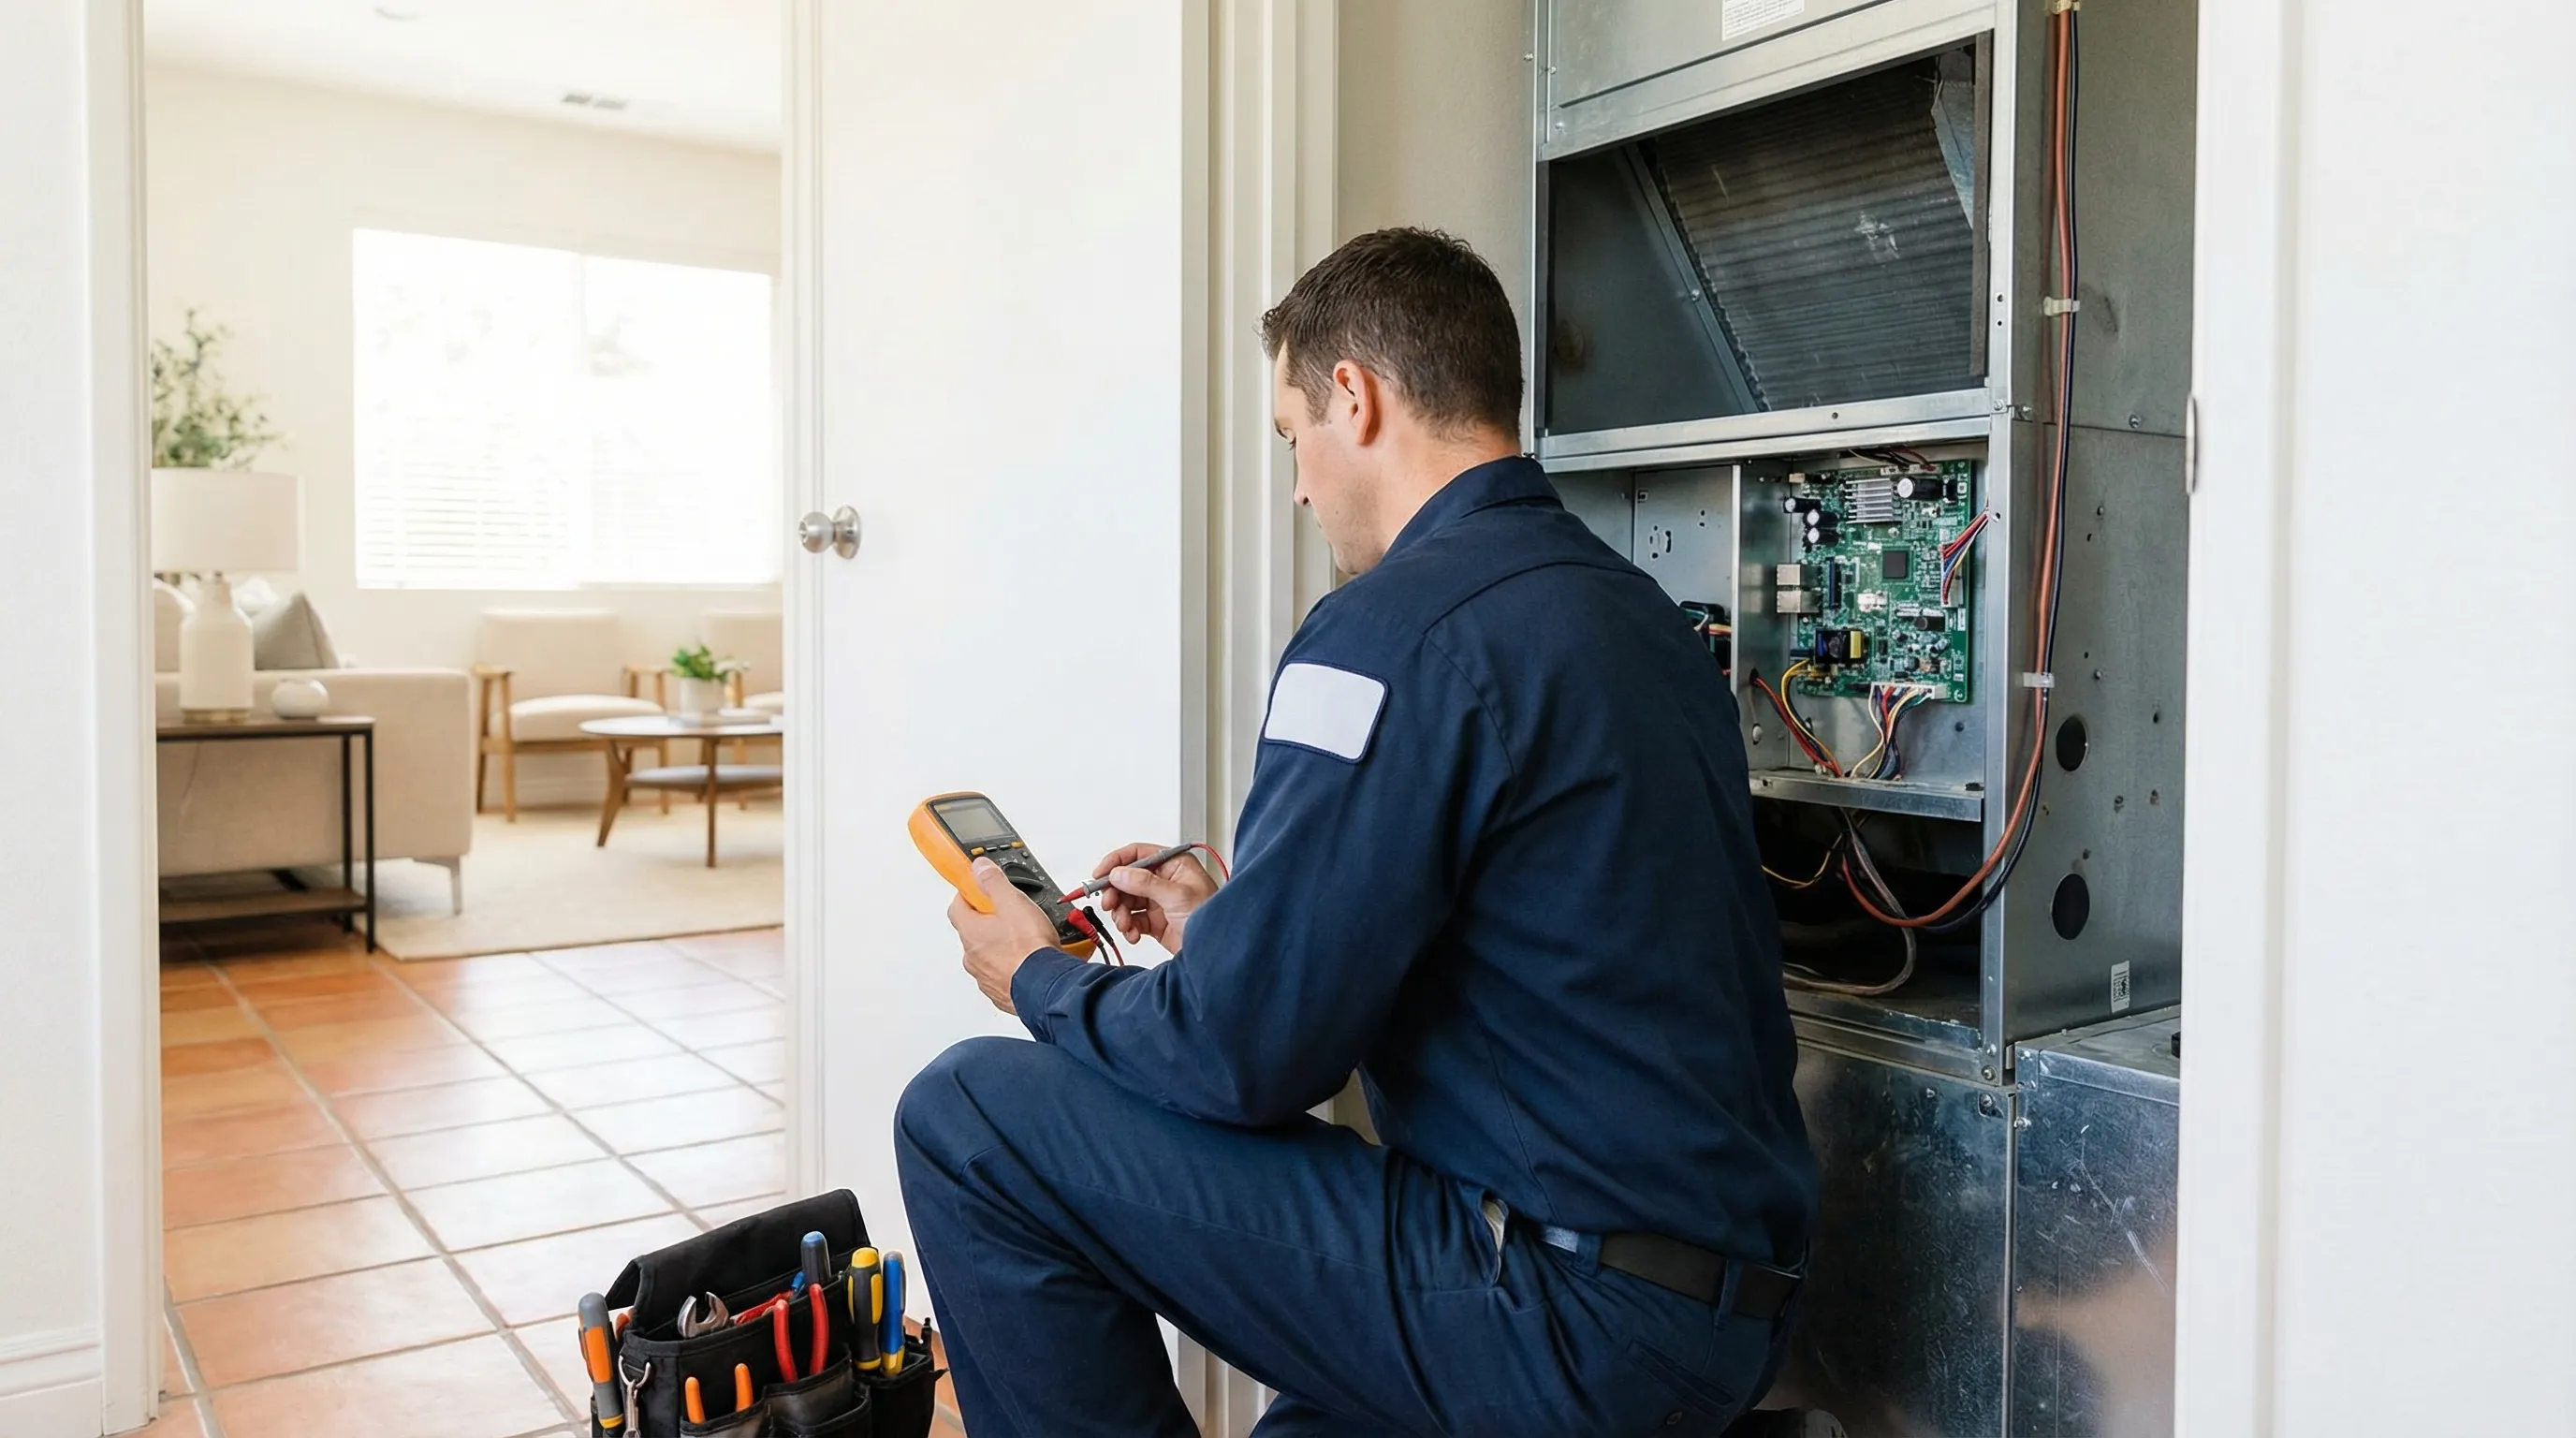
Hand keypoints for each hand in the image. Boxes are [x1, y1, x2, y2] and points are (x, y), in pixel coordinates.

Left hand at [948, 858, 1062, 1014]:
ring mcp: (985, 976)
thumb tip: (979, 868)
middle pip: (973, 931)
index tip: (979, 889)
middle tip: (1010, 914)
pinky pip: (1002, 974)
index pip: (957, 906)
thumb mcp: (1013, 903)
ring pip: (988, 954)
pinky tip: (1031, 960)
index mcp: (971, 932)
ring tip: (1026, 939)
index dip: (968, 894)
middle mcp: (973, 956)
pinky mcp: (1001, 992)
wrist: (1046, 987)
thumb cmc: (1030, 949)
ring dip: (1001, 945)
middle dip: (988, 921)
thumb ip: (994, 882)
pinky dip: (1012, 966)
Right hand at [1090, 842, 1219, 952]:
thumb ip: (1145, 883)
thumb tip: (1119, 873)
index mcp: (1174, 865)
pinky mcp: (1156, 922)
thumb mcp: (1177, 896)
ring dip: (1121, 913)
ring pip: (1127, 901)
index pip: (1138, 854)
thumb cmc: (1211, 918)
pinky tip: (1133, 933)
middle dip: (1116, 892)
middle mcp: (1165, 880)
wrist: (1217, 952)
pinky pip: (1132, 920)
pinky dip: (1128, 927)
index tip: (1099, 874)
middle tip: (1109, 904)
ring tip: (1125, 924)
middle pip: (1127, 879)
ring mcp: (1159, 901)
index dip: (1116, 862)